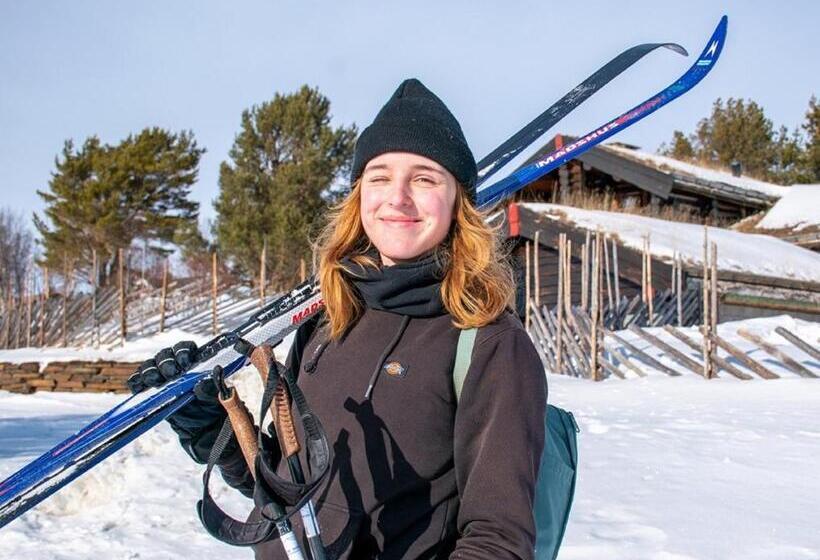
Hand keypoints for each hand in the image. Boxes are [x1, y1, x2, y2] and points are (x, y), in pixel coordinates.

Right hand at [128, 341, 235, 463]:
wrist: (202, 426)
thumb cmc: (210, 406)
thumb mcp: (214, 396)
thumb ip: (210, 387)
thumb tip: (206, 379)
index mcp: (192, 362)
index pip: (184, 348)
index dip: (182, 352)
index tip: (185, 362)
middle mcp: (175, 366)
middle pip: (164, 356)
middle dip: (166, 363)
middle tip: (172, 374)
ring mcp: (161, 378)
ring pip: (149, 367)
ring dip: (150, 371)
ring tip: (156, 381)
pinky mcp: (150, 392)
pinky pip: (138, 382)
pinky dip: (136, 382)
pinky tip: (139, 386)